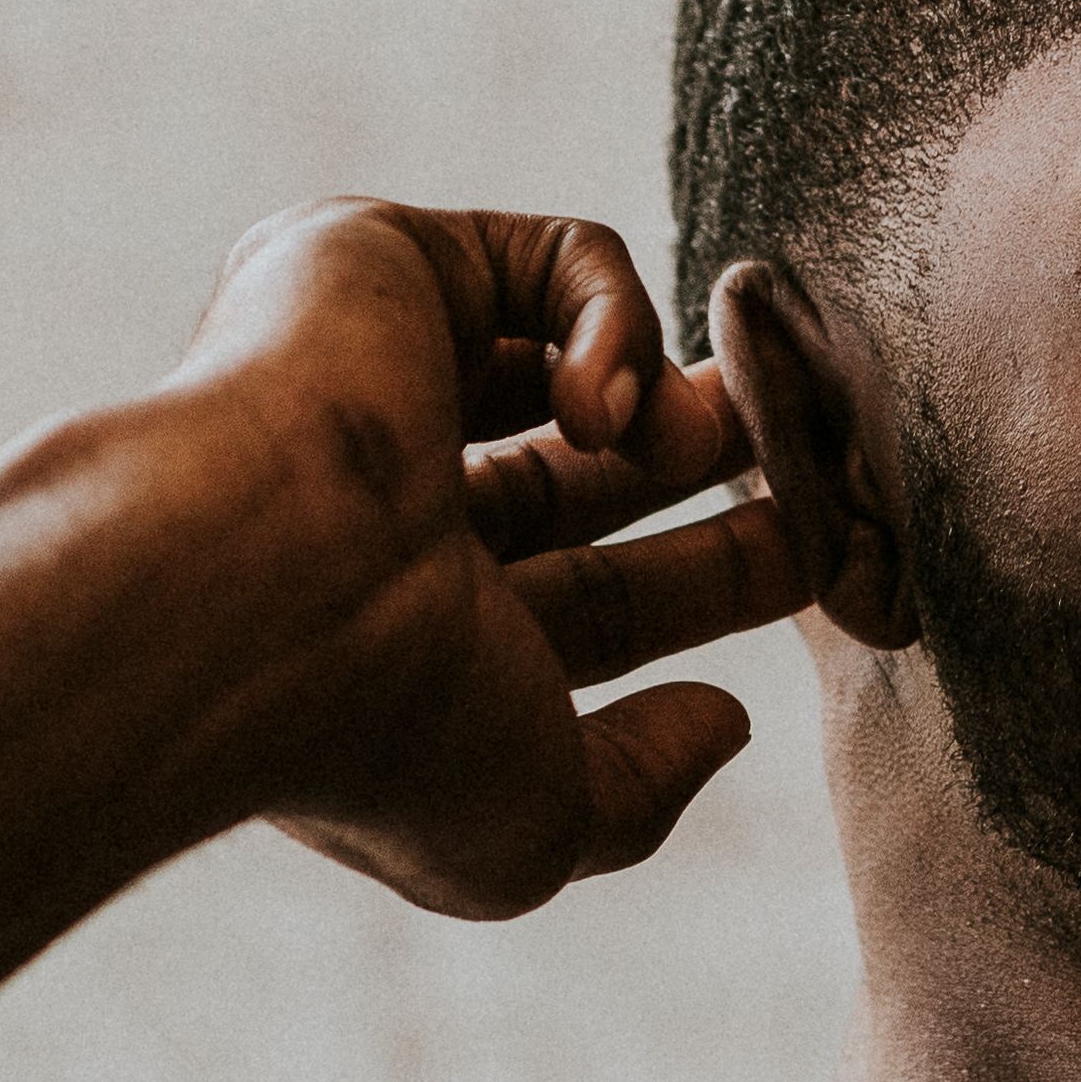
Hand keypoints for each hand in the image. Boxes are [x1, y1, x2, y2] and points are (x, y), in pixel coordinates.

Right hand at [168, 201, 816, 915]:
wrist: (256, 602)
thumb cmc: (380, 741)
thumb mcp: (538, 825)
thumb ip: (638, 791)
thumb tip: (725, 722)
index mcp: (405, 632)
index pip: (595, 593)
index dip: (717, 580)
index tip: (824, 564)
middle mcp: (380, 502)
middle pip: (593, 475)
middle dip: (715, 477)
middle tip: (807, 475)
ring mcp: (371, 376)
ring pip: (580, 353)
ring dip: (679, 403)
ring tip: (706, 442)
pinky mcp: (373, 259)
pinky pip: (559, 256)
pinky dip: (619, 320)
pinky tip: (602, 409)